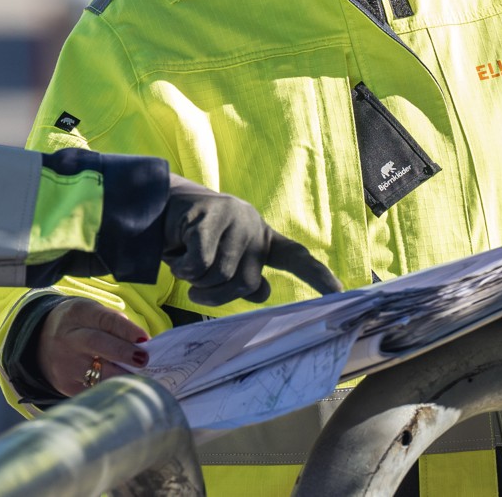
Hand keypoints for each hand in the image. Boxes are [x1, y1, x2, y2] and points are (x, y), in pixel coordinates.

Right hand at [36, 297, 148, 397]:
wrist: (41, 341)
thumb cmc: (80, 325)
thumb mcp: (93, 313)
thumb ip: (114, 324)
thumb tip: (141, 342)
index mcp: (78, 314)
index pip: (105, 320)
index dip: (126, 330)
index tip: (145, 339)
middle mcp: (68, 338)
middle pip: (97, 343)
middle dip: (123, 352)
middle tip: (144, 359)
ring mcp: (64, 364)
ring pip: (96, 373)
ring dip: (122, 375)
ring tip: (140, 376)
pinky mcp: (66, 385)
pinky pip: (94, 389)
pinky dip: (112, 388)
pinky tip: (125, 386)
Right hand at [163, 174, 344, 305]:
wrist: (160, 207)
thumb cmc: (195, 242)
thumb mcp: (225, 261)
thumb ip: (245, 278)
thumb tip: (263, 291)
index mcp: (263, 240)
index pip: (296, 258)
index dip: (318, 277)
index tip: (341, 294)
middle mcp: (254, 227)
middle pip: (246, 284)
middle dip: (216, 295)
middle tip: (197, 287)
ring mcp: (234, 219)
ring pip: (220, 276)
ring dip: (195, 282)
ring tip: (185, 265)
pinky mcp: (209, 217)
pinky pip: (199, 265)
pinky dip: (183, 270)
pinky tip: (176, 257)